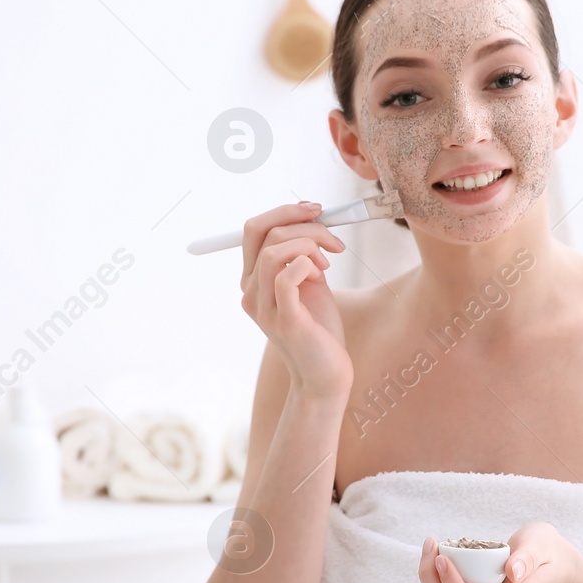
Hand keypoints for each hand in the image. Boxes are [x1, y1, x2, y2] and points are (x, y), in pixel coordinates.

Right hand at [238, 201, 351, 397]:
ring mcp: (264, 307)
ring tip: (328, 262)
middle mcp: (251, 291)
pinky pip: (286, 277)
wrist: (326, 372)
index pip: (253, 229)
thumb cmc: (320, 329)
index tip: (315, 210)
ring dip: (309, 245)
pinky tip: (322, 275)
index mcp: (253, 280)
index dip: (284, 211)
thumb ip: (303, 256)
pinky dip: (307, 265)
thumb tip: (313, 222)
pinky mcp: (284, 321)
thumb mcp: (310, 283)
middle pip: (260, 232)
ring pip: (273, 251)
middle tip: (331, 236)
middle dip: (300, 222)